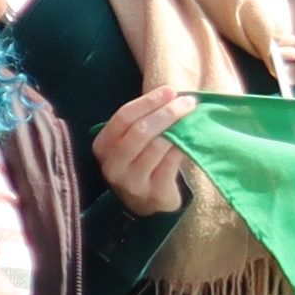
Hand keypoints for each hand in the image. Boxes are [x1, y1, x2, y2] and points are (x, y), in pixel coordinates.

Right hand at [89, 84, 203, 211]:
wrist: (147, 204)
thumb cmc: (140, 163)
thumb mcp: (129, 143)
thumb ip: (140, 121)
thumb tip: (171, 93)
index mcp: (102, 146)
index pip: (123, 117)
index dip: (148, 102)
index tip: (170, 91)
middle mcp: (113, 165)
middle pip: (140, 131)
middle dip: (166, 113)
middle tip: (188, 102)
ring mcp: (132, 181)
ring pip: (157, 146)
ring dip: (177, 128)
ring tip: (191, 118)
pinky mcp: (154, 193)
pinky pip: (171, 162)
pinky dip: (182, 147)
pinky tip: (190, 139)